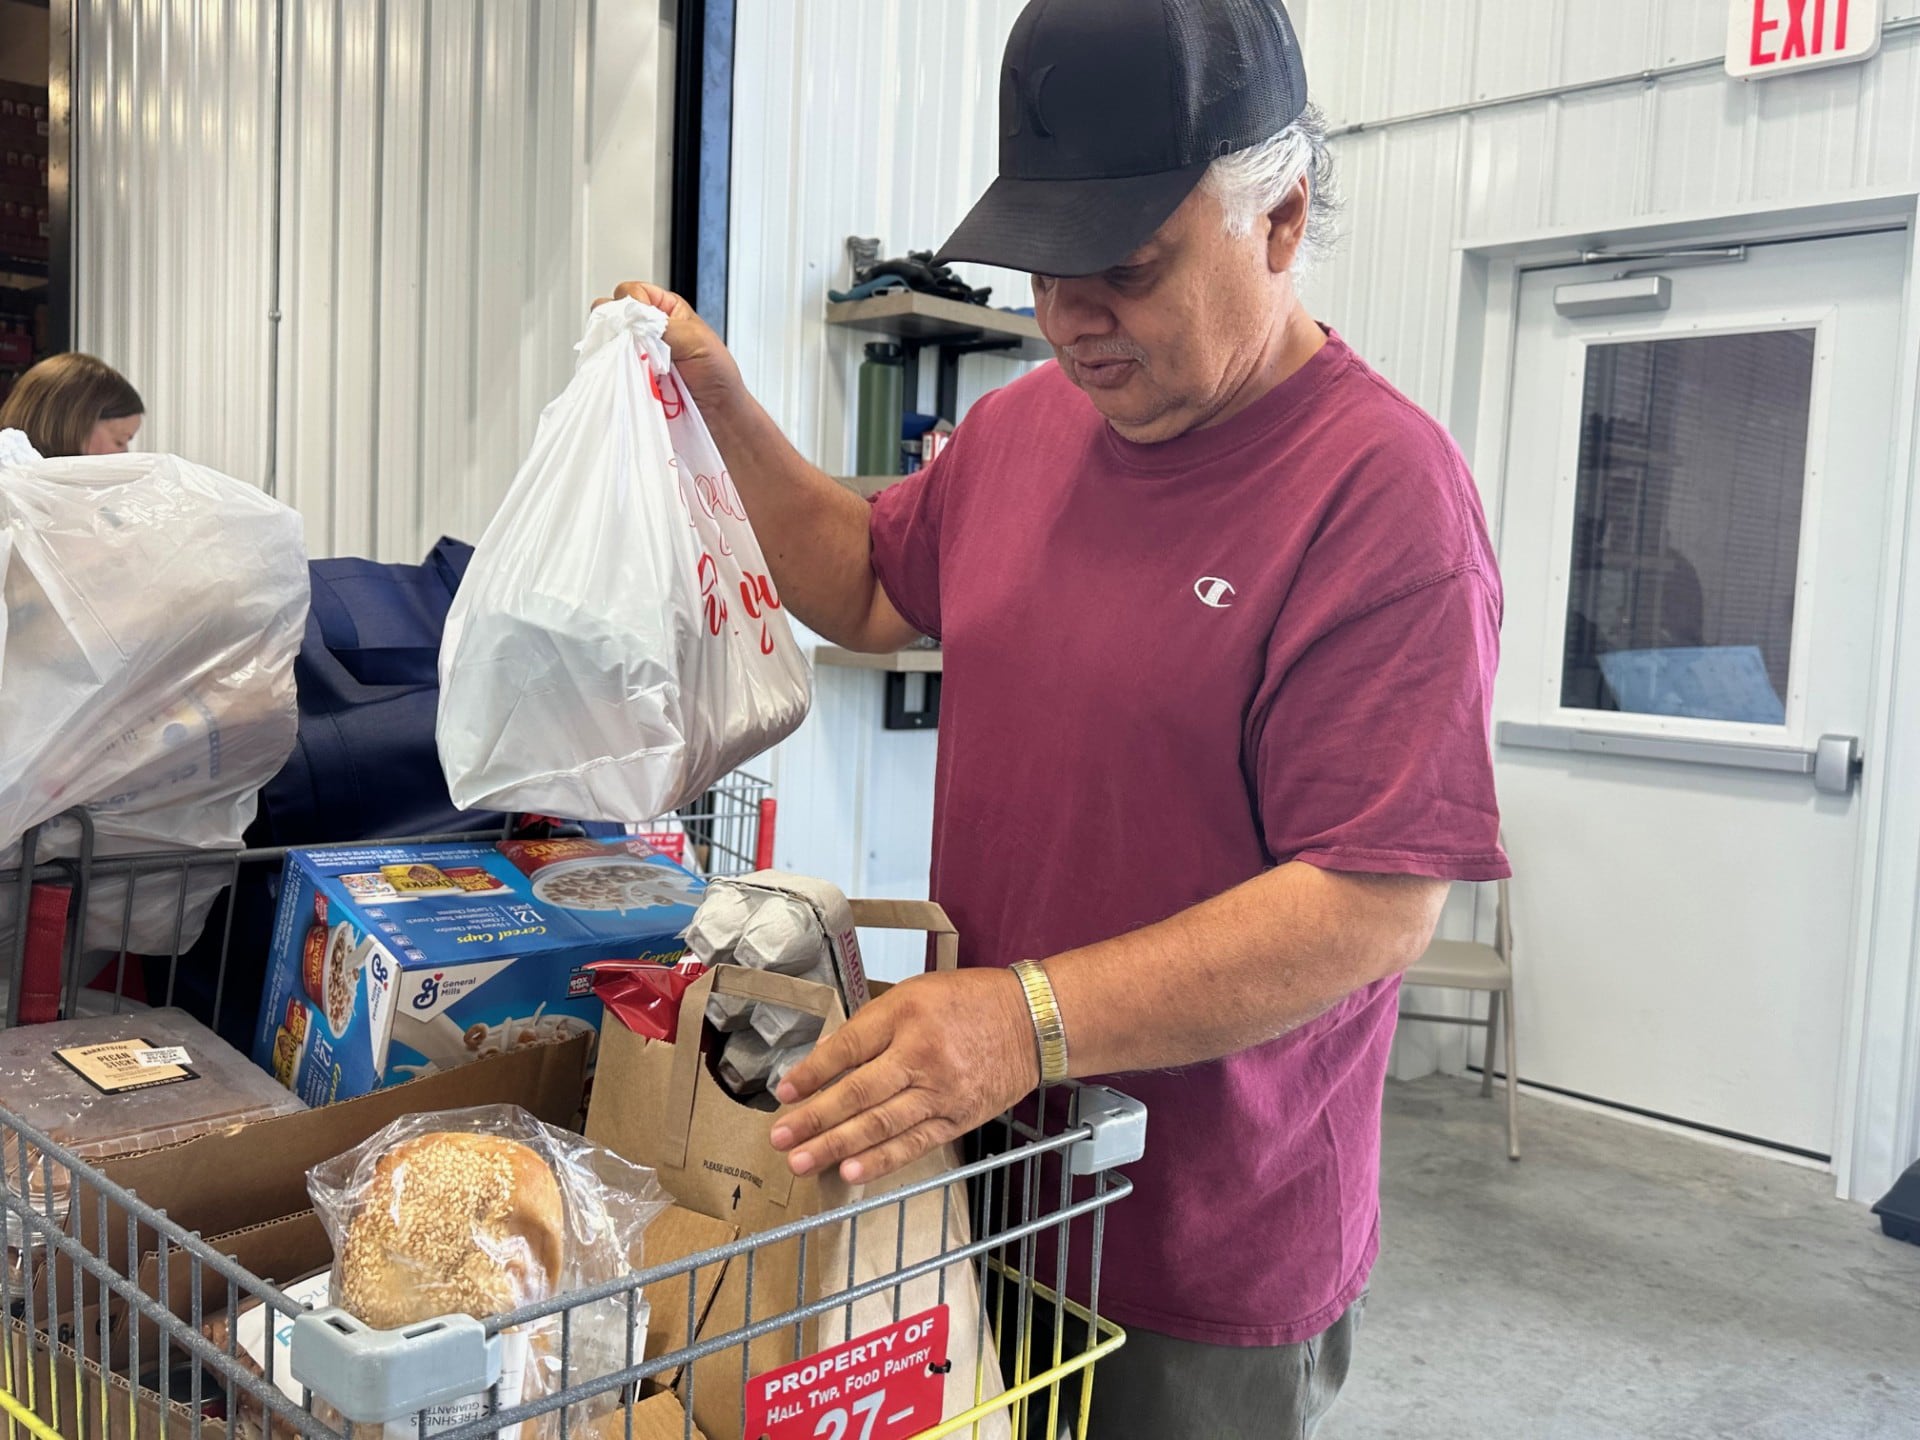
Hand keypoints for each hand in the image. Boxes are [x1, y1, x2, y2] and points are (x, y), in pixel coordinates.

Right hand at [591, 281, 743, 411]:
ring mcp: (635, 353)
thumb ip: (663, 325)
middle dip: (617, 325)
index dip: (631, 303)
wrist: (717, 415)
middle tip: (633, 343)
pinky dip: (615, 371)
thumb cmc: (717, 375)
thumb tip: (633, 320)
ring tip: (637, 364)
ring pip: (608, 341)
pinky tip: (630, 377)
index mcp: (666, 310)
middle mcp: (647, 329)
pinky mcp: (629, 376)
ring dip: (616, 350)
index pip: (633, 291)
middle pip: (613, 314)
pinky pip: (611, 367)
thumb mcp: (696, 340)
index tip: (639, 322)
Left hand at [770, 968, 1039, 1183]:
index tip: (784, 1094)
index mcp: (906, 1014)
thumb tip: (827, 1060)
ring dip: (838, 1146)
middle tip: (781, 1138)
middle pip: (859, 1092)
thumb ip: (871, 1026)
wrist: (1033, 1021)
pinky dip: (883, 1160)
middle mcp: (922, 1054)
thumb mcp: (914, 994)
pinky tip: (854, 1173)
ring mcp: (941, 1092)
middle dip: (815, 1118)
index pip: (849, 1047)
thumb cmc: (968, 1002)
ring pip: (881, 1124)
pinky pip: (914, 1143)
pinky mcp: (958, 1118)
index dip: (813, 1073)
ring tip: (803, 1162)